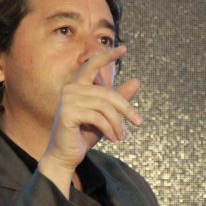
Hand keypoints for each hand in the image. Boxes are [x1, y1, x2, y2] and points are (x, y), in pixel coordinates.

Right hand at [39, 45, 141, 194]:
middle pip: (107, 93)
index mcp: (78, 86)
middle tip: (139, 122)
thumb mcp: (106, 116)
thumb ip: (119, 99)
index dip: (107, 55)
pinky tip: (114, 139)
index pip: (93, 65)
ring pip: (104, 106)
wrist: (66, 156)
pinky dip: (109, 129)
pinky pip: (98, 117)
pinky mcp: (68, 113)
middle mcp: (70, 89)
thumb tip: (137, 81)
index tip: (124, 48)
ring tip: (122, 137)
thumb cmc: (84, 135)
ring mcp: (68, 100)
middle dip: (126, 108)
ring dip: (117, 123)